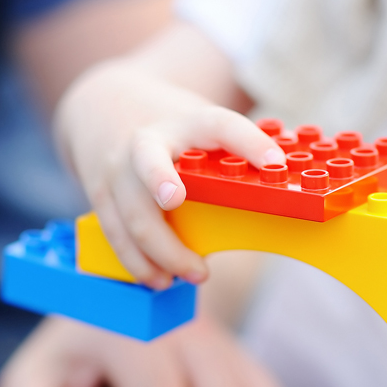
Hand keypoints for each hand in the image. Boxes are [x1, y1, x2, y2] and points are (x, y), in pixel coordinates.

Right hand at [55, 55, 284, 288]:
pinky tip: (160, 280)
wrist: (103, 106)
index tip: (275, 164)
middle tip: (200, 258)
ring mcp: (117, 171)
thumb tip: (284, 183)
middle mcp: (145, 142)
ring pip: (131, 215)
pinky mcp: (102, 197)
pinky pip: (115, 235)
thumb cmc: (173, 130)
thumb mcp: (203, 126)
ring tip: (195, 275)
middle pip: (150, 168)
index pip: (219, 125)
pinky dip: (137, 263)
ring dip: (160, 253)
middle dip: (166, 196)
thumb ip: (237, 151)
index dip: (248, 142)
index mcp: (184, 122)